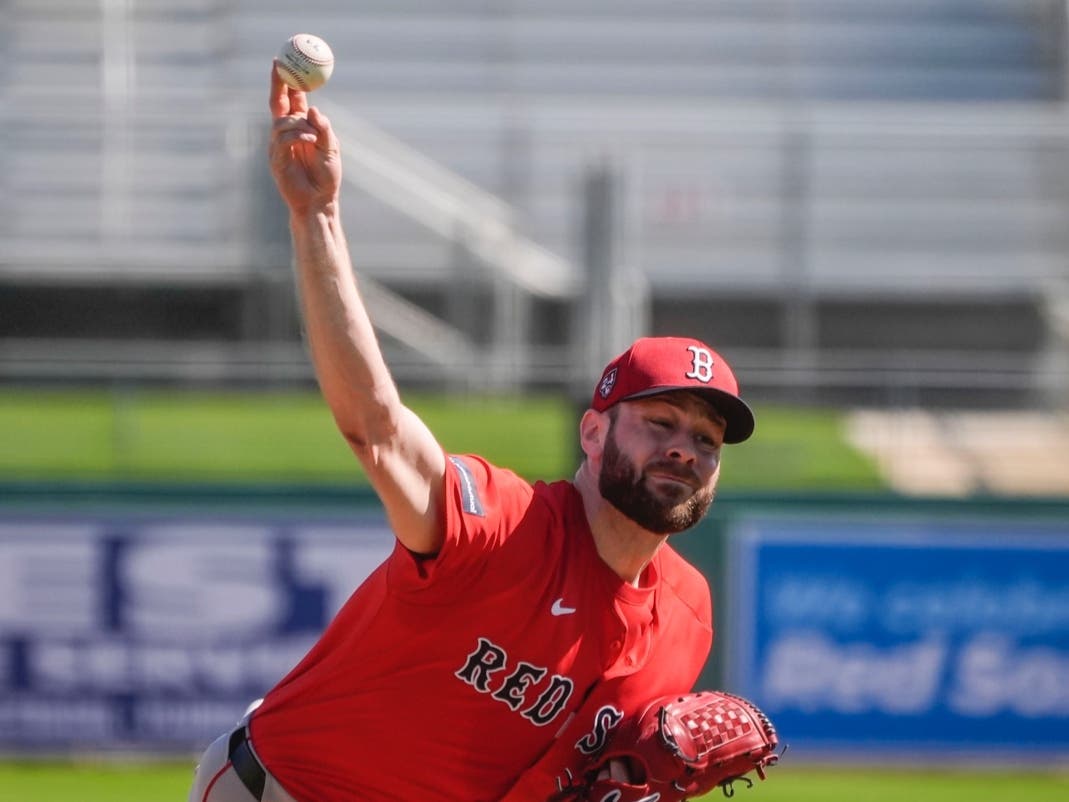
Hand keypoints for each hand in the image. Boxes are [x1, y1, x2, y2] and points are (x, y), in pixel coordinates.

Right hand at [268, 61, 341, 215]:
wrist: (320, 202)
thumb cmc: (326, 176)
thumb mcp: (331, 148)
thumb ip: (323, 128)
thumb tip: (312, 109)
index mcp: (299, 128)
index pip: (289, 99)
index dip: (285, 81)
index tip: (283, 61)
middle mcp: (285, 134)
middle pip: (277, 104)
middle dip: (278, 84)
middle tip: (280, 67)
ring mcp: (278, 146)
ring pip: (282, 122)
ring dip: (299, 124)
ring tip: (314, 136)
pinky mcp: (276, 160)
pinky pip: (283, 140)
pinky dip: (298, 136)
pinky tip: (311, 140)